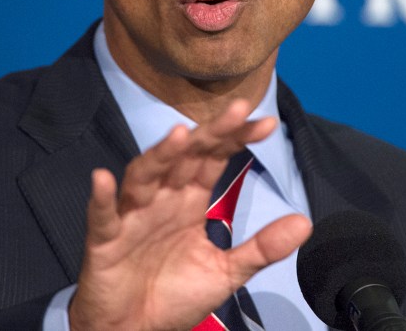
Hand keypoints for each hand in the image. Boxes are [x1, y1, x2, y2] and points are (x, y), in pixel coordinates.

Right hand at [68, 100, 312, 330]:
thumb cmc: (174, 295)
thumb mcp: (226, 271)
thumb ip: (262, 247)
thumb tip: (304, 222)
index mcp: (189, 202)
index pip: (214, 159)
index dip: (236, 139)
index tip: (266, 123)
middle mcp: (162, 200)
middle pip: (185, 157)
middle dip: (210, 133)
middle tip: (237, 110)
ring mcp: (132, 216)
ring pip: (145, 176)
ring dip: (160, 155)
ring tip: (179, 135)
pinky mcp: (105, 240)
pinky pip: (101, 215)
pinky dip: (101, 197)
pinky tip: (104, 178)